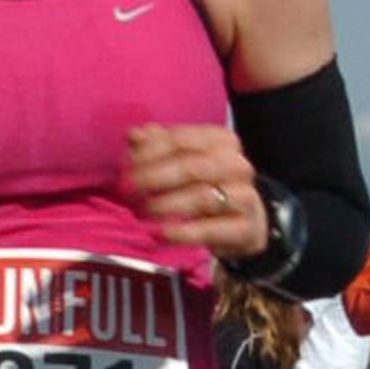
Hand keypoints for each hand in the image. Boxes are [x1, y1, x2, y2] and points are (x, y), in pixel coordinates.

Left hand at [120, 122, 266, 262]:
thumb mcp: (181, 161)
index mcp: (222, 141)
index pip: (180, 140)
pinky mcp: (245, 228)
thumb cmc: (203, 185)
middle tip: (126, 191)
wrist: (241, 222)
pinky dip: (181, 232)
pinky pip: (209, 229)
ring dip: (163, 206)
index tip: (124, 166)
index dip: (148, 152)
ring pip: (200, 197)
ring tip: (139, 212)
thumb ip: (157, 145)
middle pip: (189, 167)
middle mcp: (237, 165)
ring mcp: (245, 196)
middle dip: (151, 179)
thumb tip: (134, 135)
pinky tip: (160, 233)